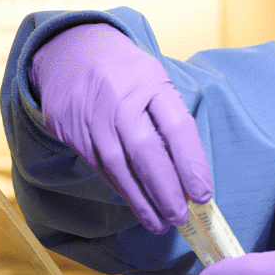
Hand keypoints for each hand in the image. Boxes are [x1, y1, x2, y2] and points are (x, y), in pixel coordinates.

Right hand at [30, 22, 210, 232]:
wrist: (72, 51)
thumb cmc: (127, 73)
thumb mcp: (156, 80)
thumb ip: (172, 119)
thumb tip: (191, 172)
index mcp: (151, 82)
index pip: (177, 127)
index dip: (191, 164)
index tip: (202, 194)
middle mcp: (121, 100)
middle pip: (146, 151)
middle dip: (166, 189)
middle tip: (181, 216)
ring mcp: (93, 117)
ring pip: (119, 166)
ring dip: (142, 200)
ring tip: (160, 223)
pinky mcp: (73, 131)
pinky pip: (100, 167)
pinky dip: (121, 189)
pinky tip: (137, 204)